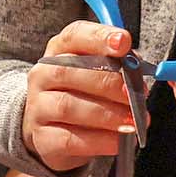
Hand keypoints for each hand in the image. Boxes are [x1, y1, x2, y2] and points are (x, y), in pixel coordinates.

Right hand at [22, 20, 136, 173]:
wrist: (54, 132)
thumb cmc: (84, 95)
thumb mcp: (99, 73)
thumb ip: (118, 65)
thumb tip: (136, 66)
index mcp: (59, 51)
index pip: (74, 35)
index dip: (99, 37)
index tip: (123, 42)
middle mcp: (43, 75)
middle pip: (70, 71)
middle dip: (109, 82)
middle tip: (135, 94)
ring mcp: (38, 107)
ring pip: (69, 106)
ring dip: (107, 114)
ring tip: (132, 121)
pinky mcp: (43, 138)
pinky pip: (70, 139)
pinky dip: (99, 140)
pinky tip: (118, 141)